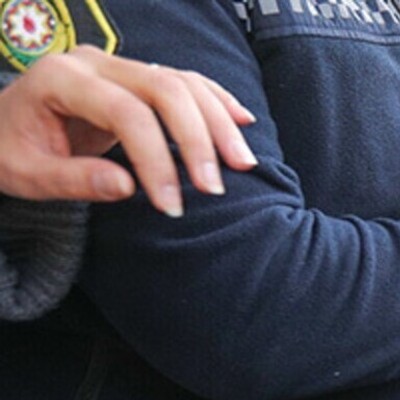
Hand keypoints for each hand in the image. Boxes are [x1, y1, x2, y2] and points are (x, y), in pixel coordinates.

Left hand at [0, 45, 257, 215]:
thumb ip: (74, 180)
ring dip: (219, 123)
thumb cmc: (10, 151)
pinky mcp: (136, 75)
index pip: (126, 113)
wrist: (1, 128)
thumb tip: (127, 188)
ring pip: (183, 82)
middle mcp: (94, 63)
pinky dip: (217, 101)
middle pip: (165, 89)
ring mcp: (118, 65)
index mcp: (61, 79)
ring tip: (242, 163)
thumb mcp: (26, 174)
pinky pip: (186, 80)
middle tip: (215, 187)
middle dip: (199, 140)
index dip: (156, 159)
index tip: (171, 205)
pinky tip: (243, 121)